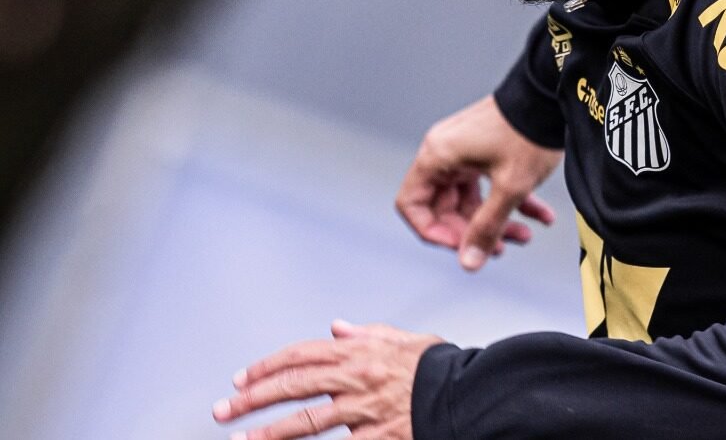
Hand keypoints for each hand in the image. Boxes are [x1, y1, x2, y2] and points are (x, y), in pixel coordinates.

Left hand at [212, 319, 441, 439]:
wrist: (470, 395)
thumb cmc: (439, 368)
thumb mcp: (404, 340)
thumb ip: (367, 333)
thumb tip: (337, 327)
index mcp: (361, 352)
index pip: (302, 354)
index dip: (268, 366)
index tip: (242, 378)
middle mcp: (357, 379)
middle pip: (295, 386)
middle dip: (254, 398)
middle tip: (224, 409)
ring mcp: (364, 412)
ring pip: (308, 422)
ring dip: (270, 432)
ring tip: (242, 439)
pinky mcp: (376, 438)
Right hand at [397, 95, 562, 270]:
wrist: (553, 93)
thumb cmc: (527, 131)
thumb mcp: (509, 186)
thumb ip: (487, 227)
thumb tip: (469, 263)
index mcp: (438, 157)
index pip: (412, 204)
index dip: (434, 232)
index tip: (463, 246)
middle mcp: (446, 153)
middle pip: (446, 207)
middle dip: (475, 231)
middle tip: (503, 247)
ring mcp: (467, 151)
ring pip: (472, 199)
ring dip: (498, 221)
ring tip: (525, 237)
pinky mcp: (487, 150)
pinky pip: (491, 184)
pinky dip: (512, 202)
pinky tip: (541, 216)